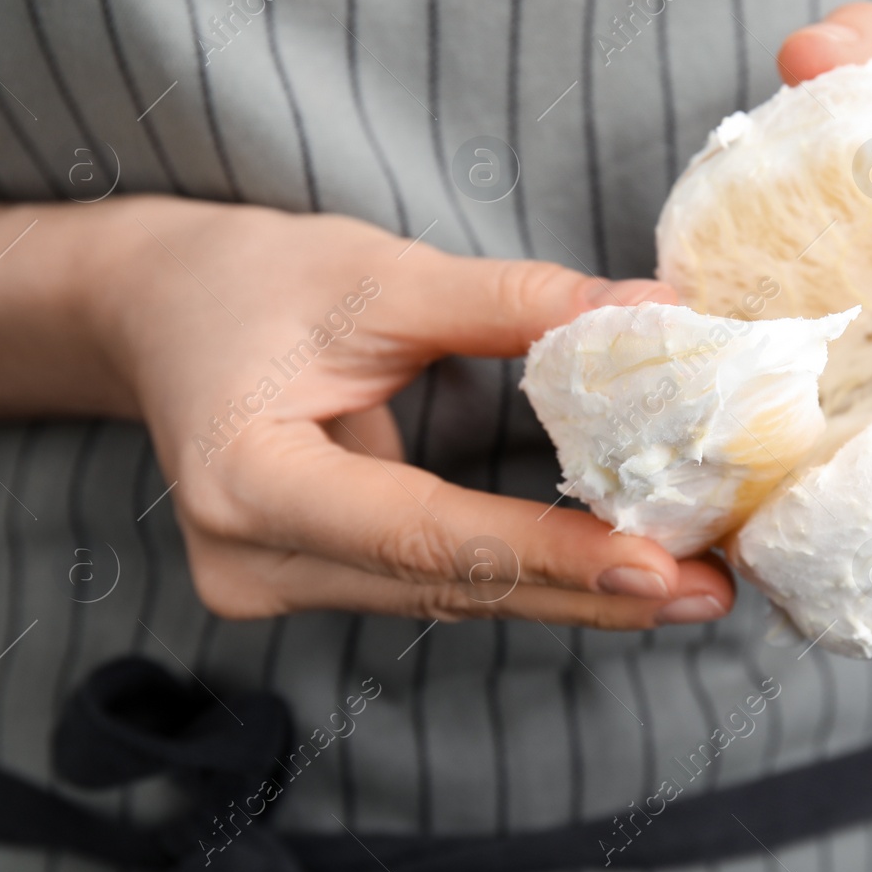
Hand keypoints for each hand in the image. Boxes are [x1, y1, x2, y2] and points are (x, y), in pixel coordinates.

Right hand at [92, 196, 733, 627]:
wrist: (159, 311)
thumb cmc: (249, 281)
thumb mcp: (377, 272)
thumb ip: (512, 303)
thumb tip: (652, 313)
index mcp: (247, 483)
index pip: (422, 536)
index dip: (547, 554)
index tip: (659, 567)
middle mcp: (254, 563)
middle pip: (448, 589)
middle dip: (586, 592)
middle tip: (712, 593)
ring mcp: (276, 586)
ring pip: (450, 599)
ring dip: (569, 592)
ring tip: (691, 587)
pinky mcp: (311, 582)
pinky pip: (435, 585)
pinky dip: (524, 573)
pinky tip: (613, 570)